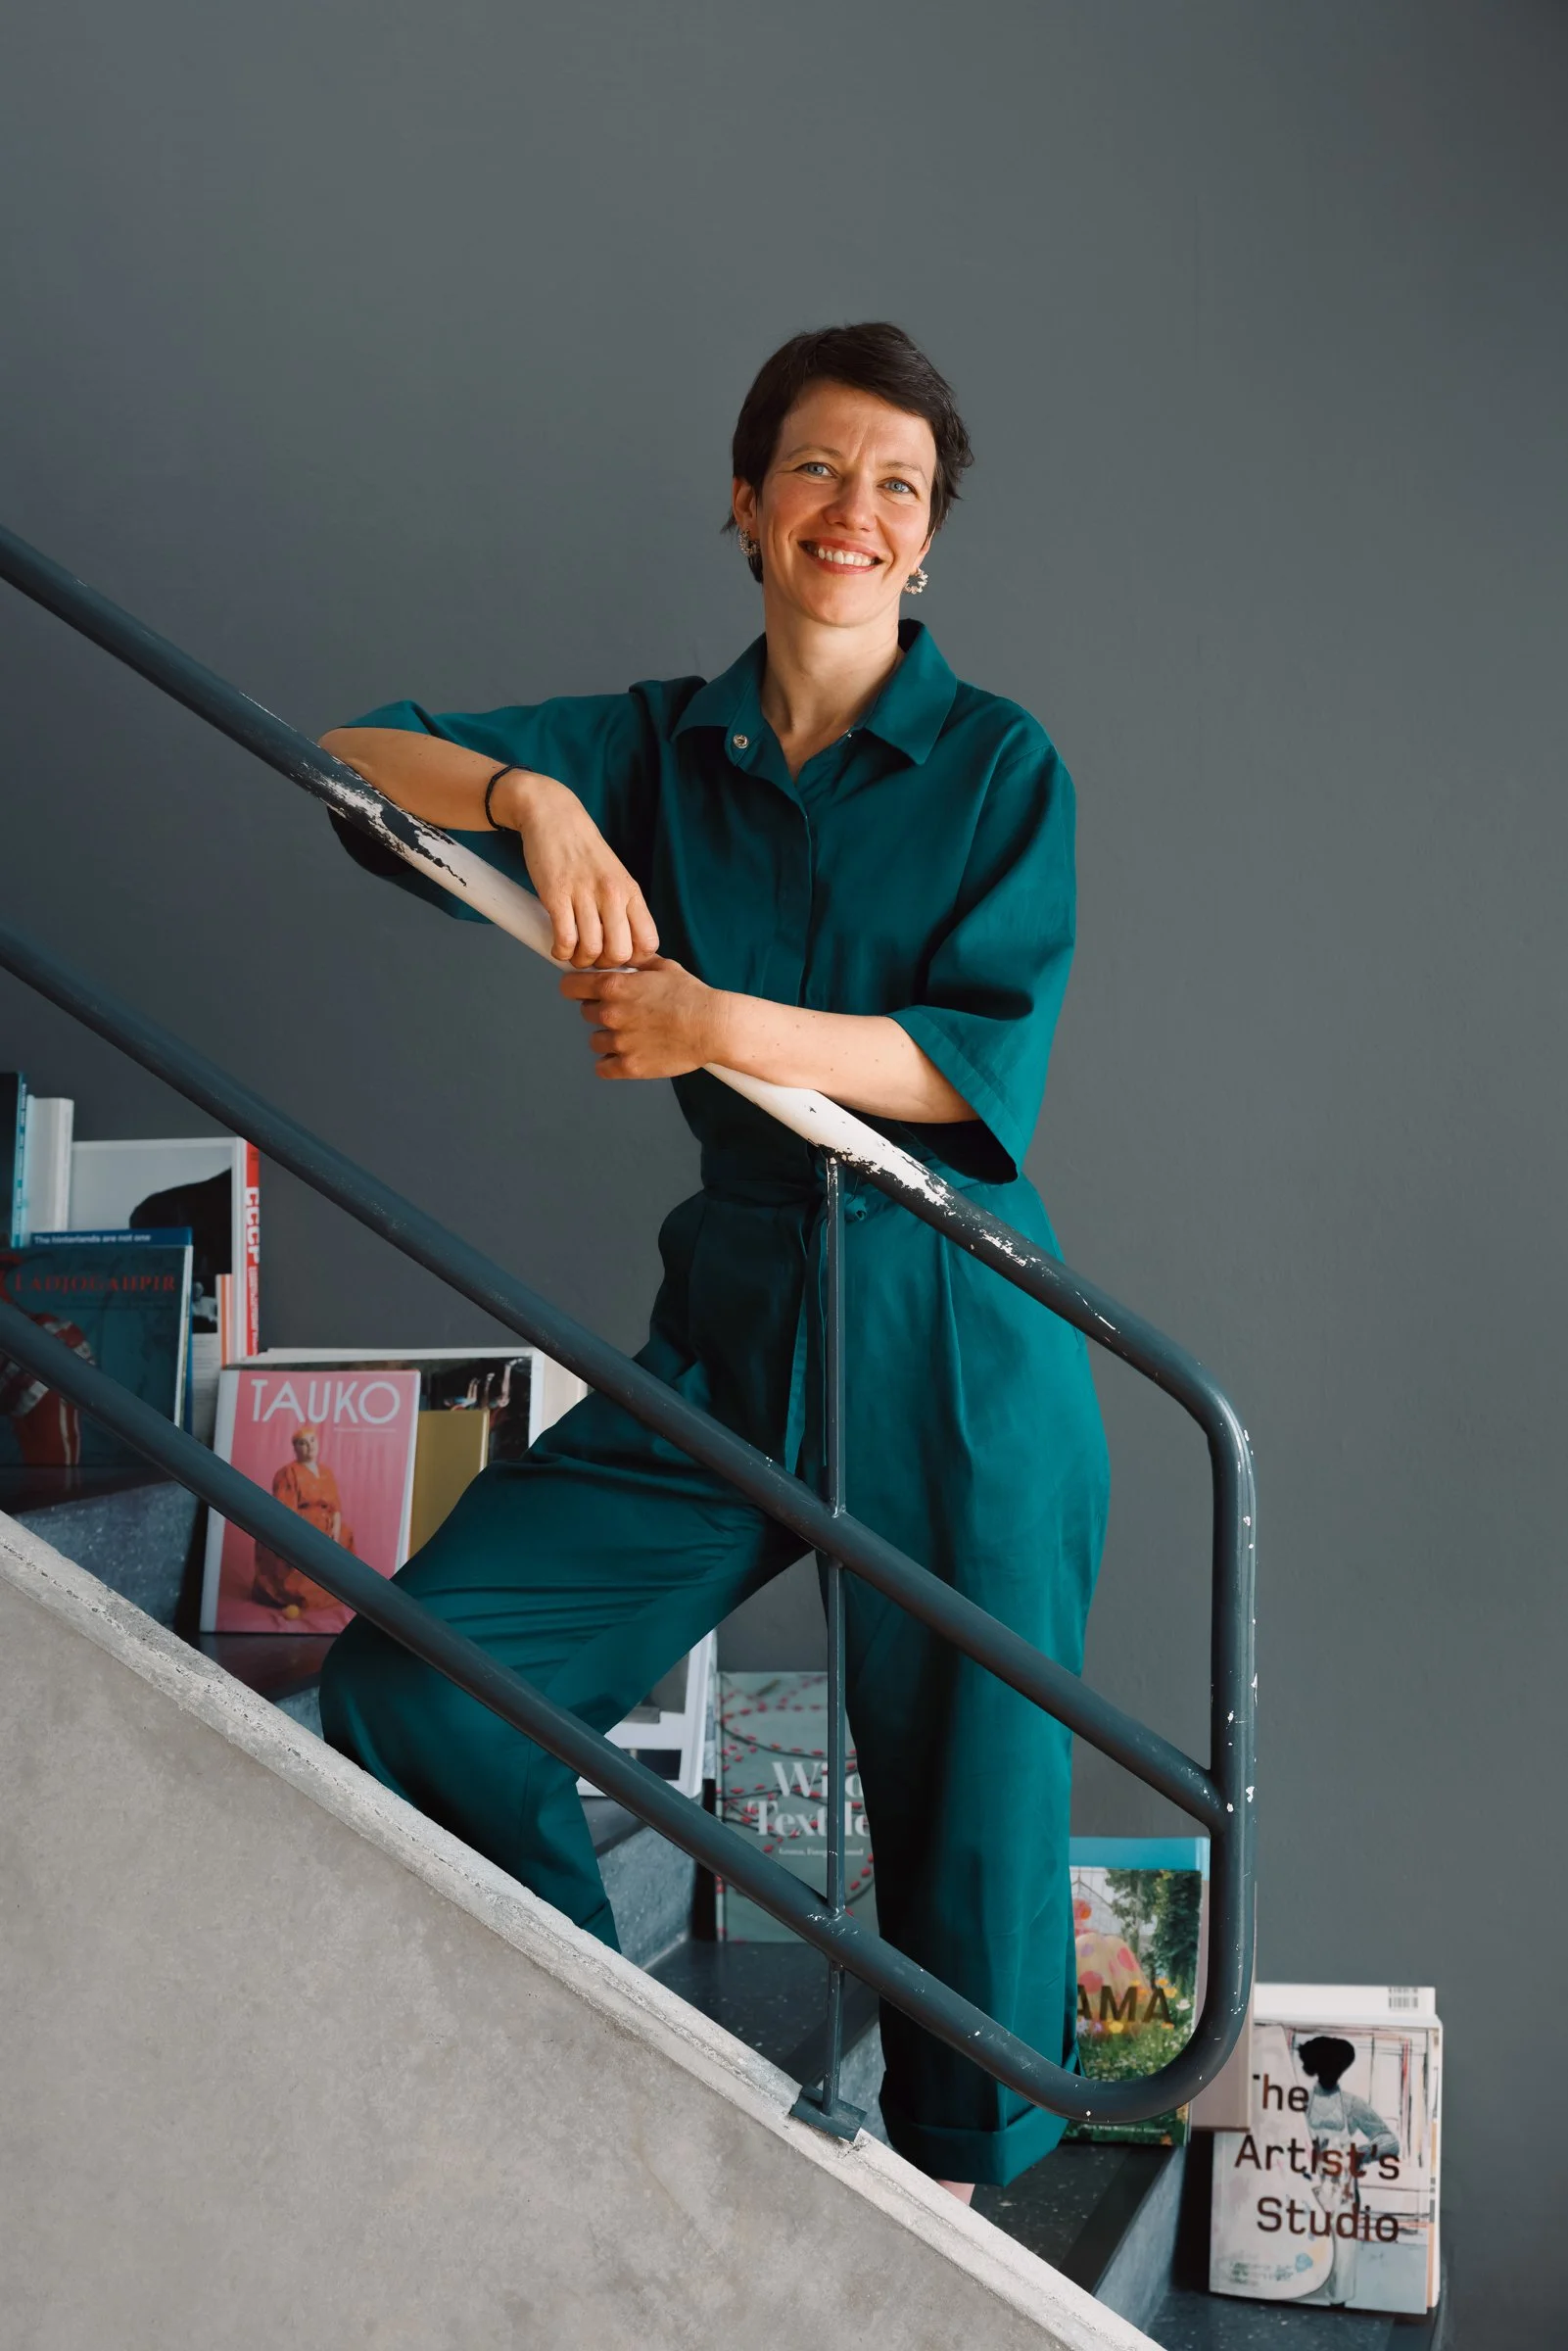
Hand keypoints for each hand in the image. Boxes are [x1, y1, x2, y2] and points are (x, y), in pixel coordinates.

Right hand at [496, 771, 658, 967]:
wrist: (554, 817)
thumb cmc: (583, 851)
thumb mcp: (615, 877)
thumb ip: (623, 908)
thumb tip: (625, 947)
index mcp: (631, 892)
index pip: (648, 942)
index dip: (633, 959)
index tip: (617, 958)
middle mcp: (612, 894)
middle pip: (619, 953)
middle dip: (604, 965)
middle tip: (592, 957)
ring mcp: (584, 894)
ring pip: (591, 950)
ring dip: (579, 960)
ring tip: (573, 952)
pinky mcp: (556, 895)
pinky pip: (564, 939)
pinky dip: (561, 951)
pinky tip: (559, 946)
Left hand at [558, 957, 725, 1079]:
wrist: (713, 1027)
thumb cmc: (692, 996)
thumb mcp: (663, 967)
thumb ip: (636, 963)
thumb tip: (624, 958)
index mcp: (614, 986)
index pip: (569, 986)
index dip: (575, 987)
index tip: (582, 991)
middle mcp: (610, 1014)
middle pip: (586, 1013)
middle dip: (601, 1012)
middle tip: (626, 1013)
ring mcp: (619, 1042)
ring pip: (596, 1042)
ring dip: (609, 1039)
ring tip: (634, 1035)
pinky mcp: (629, 1066)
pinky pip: (603, 1068)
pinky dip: (611, 1064)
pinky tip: (628, 1056)